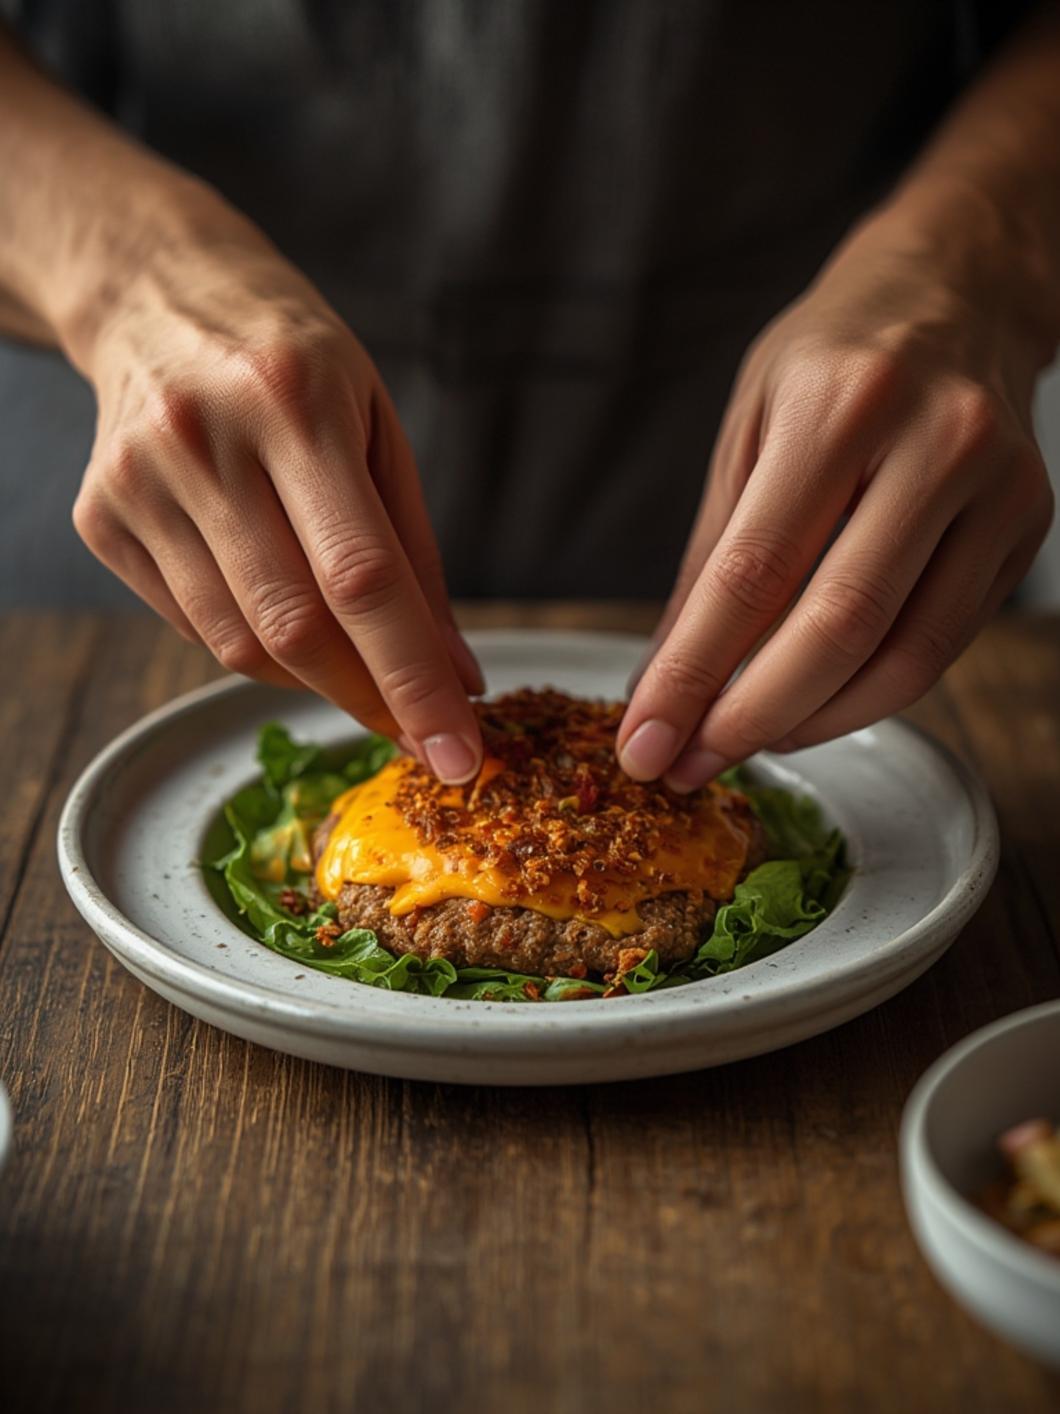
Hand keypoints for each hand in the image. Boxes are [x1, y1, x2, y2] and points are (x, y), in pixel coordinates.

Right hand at [71, 207, 483, 782]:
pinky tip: (283, 613)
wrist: (154, 292)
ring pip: (238, 643)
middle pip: (295, 626)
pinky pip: (193, 626)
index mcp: (294, 403)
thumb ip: (416, 554)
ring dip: (315, 681)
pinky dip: (256, 647)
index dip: (414, 679)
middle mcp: (204, 441)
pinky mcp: (99, 517)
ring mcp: (139, 482)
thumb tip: (456, 672)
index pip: (363, 578)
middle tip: (420, 733)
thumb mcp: (377, 424)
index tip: (459, 752)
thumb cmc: (293, 359)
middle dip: (370, 700)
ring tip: (357, 667)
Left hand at [618, 209, 1053, 788]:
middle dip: (748, 718)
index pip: (752, 575)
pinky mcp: (1027, 525)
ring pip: (901, 655)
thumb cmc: (833, 358)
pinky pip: (941, 646)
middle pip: (836, 627)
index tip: (643, 741)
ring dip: (808, 723)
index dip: (692, 676)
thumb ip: (709, 558)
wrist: (958, 290)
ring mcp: (996, 486)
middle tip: (684, 765)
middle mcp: (934, 441)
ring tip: (737, 744)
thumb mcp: (748, 429)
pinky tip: (808, 710)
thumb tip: (664, 682)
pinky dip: (866, 698)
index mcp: (839, 405)